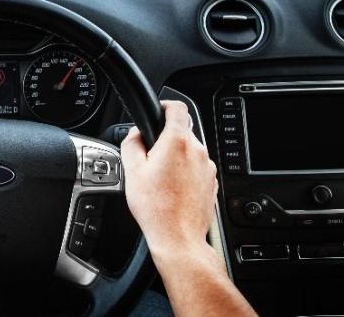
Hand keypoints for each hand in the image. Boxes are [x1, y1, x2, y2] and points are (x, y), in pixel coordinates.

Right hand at [121, 100, 218, 259]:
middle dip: (165, 139)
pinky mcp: (212, 182)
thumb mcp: (132, 171)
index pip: (177, 108)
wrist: (178, 238)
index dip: (165, 105)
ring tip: (160, 178)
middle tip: (149, 157)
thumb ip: (131, 144)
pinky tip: (172, 189)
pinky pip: (197, 168)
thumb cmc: (156, 208)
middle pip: (182, 131)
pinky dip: (185, 172)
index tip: (158, 111)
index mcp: (177, 142)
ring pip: (189, 151)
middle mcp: (197, 151)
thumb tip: (135, 135)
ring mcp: (208, 167)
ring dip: (175, 157)